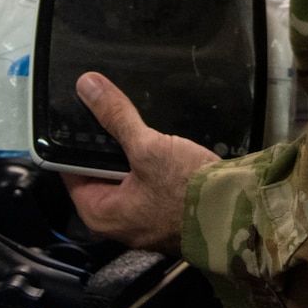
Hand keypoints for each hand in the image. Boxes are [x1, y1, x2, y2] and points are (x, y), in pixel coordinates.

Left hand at [61, 72, 218, 252]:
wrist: (238, 214)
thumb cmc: (189, 191)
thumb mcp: (148, 147)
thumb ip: (116, 116)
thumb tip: (88, 86)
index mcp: (99, 213)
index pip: (69, 170)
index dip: (72, 140)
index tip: (78, 112)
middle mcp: (115, 221)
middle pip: (97, 171)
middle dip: (106, 144)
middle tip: (111, 111)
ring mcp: (141, 219)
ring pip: (124, 174)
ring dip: (130, 152)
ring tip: (138, 125)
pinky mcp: (164, 212)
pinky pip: (146, 182)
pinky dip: (149, 163)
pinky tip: (161, 144)